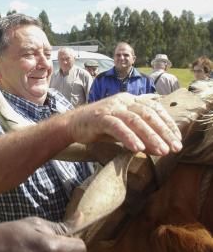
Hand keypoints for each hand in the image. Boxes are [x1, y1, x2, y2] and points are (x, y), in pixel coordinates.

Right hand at [68, 93, 182, 155]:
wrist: (72, 124)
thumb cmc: (100, 127)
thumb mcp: (124, 130)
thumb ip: (141, 136)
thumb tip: (162, 148)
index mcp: (130, 100)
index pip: (155, 109)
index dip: (168, 124)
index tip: (178, 139)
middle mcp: (123, 100)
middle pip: (148, 114)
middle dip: (164, 132)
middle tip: (175, 148)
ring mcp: (111, 108)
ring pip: (135, 120)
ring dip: (150, 136)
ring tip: (161, 151)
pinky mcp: (100, 117)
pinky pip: (117, 127)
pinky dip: (129, 137)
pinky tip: (138, 149)